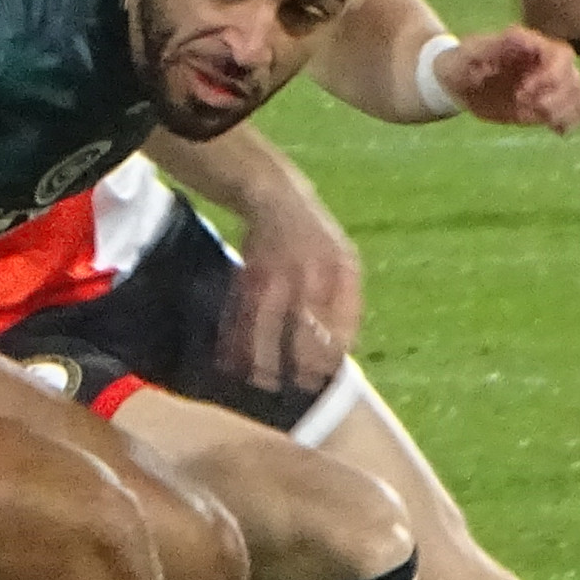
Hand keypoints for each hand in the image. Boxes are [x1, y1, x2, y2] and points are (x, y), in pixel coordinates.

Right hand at [217, 187, 360, 393]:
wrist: (277, 195)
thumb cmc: (315, 238)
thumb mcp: (342, 259)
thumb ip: (345, 298)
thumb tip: (344, 350)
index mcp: (343, 267)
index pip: (343, 319)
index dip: (333, 350)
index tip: (325, 374)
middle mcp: (312, 269)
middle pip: (305, 324)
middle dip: (299, 359)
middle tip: (296, 385)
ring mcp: (278, 268)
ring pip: (268, 321)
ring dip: (262, 354)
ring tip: (260, 380)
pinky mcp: (250, 269)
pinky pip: (242, 309)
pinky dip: (236, 334)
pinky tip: (234, 355)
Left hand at [436, 22, 579, 131]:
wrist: (455, 83)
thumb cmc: (462, 61)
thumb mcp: (471, 52)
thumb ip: (495, 45)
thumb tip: (524, 37)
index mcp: (533, 47)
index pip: (561, 56)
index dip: (552, 75)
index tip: (525, 91)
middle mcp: (546, 64)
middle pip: (575, 78)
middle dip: (559, 96)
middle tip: (532, 107)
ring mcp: (549, 85)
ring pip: (578, 96)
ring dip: (567, 110)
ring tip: (544, 119)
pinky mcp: (545, 105)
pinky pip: (572, 113)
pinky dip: (571, 122)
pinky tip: (559, 131)